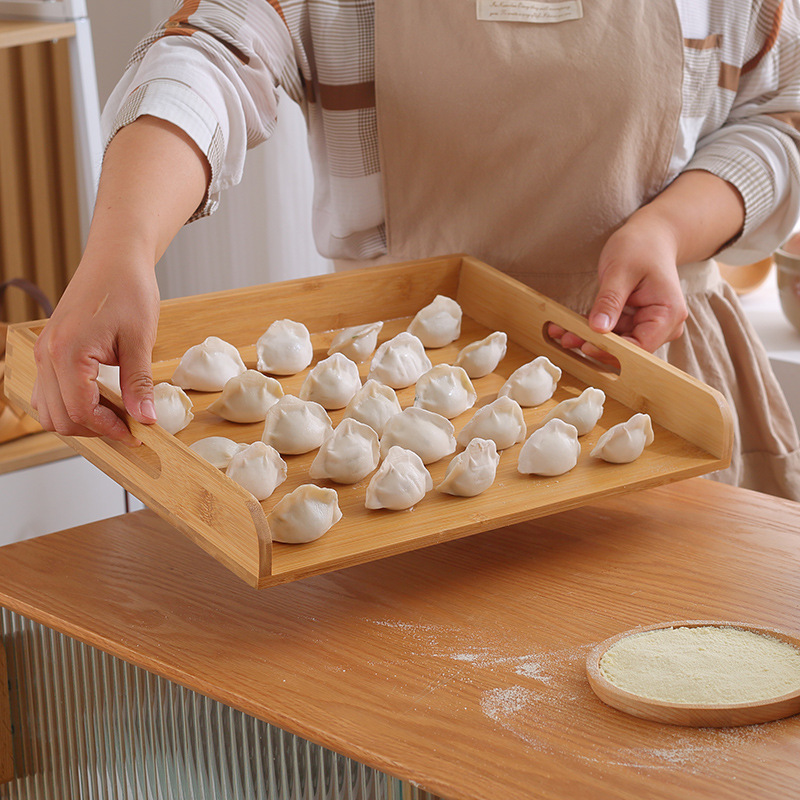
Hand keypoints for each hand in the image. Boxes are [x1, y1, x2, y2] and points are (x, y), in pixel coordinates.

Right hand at [30, 115, 210, 443]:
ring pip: (49, 409)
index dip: (110, 430)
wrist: (115, 258)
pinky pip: (48, 392)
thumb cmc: (129, 290)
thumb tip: (144, 419)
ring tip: (118, 415)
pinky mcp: (48, 350)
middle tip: (131, 427)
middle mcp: (47, 355)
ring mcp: (43, 353)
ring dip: (81, 420)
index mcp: (68, 353)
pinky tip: (102, 401)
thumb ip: (139, 384)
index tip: (138, 435)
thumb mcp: (140, 340)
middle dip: (96, 429)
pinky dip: (71, 405)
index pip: (81, 411)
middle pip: (61, 417)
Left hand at [566, 215, 686, 355]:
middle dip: (596, 344)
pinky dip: (591, 329)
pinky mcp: (635, 322)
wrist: (651, 236)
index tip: (586, 345)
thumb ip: (610, 301)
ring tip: (560, 331)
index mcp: (668, 313)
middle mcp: (664, 324)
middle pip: (628, 347)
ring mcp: (649, 324)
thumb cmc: (640, 247)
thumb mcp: (621, 271)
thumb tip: (598, 329)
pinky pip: (611, 332)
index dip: (613, 350)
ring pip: (616, 342)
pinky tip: (568, 326)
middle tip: (565, 338)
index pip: (641, 345)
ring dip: (589, 338)